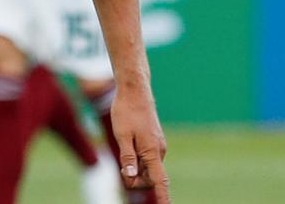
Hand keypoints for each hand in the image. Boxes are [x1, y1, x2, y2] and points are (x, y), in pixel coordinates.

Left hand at [111, 85, 169, 202]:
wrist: (134, 91)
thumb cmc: (126, 111)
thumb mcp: (122, 135)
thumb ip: (127, 157)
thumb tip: (130, 177)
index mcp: (152, 152)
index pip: (160, 182)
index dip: (163, 198)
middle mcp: (159, 151)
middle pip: (150, 179)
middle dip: (136, 181)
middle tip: (121, 169)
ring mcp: (157, 146)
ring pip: (147, 169)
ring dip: (135, 169)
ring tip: (123, 149)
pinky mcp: (153, 142)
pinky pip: (147, 159)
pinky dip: (137, 161)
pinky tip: (128, 147)